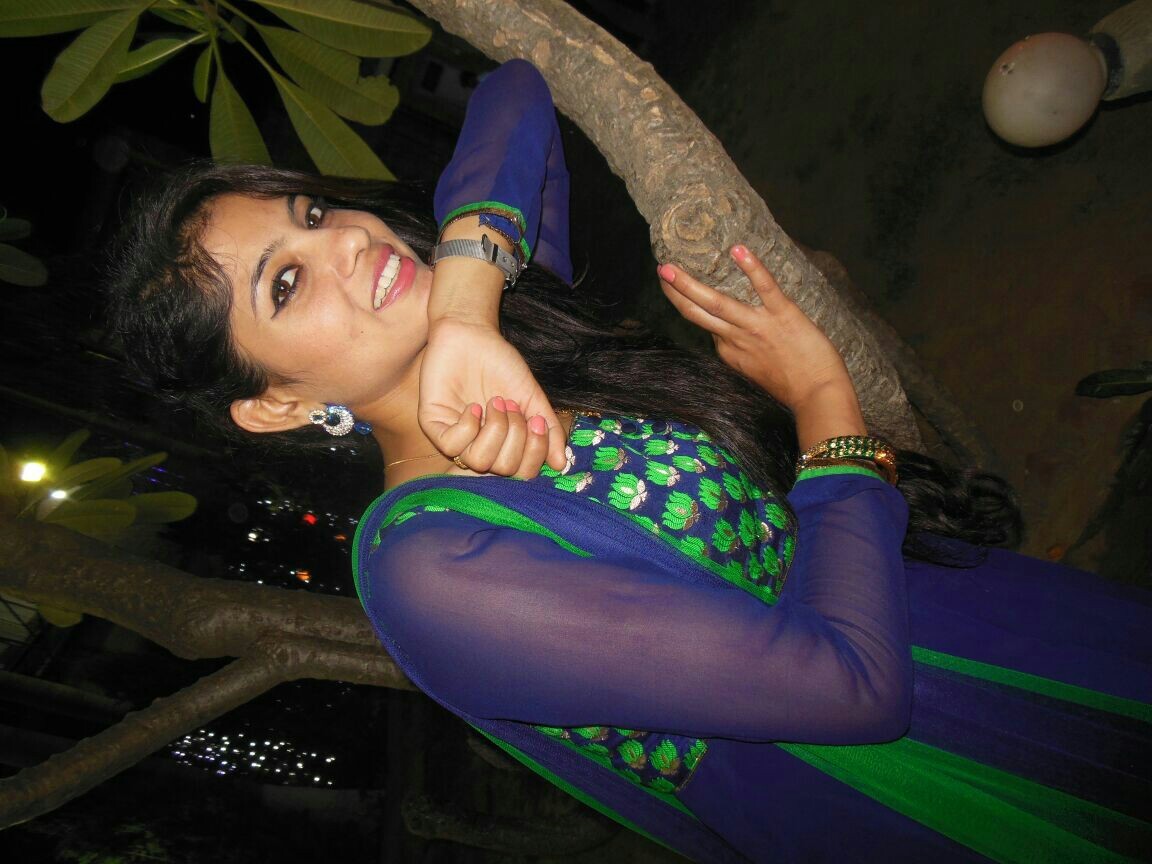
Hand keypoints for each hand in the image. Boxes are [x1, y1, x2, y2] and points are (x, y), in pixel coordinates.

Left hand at [418, 317, 566, 476]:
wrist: (473, 334)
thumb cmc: (501, 365)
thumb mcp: (531, 398)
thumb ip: (547, 430)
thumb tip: (561, 463)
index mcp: (503, 444)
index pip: (521, 473)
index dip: (534, 452)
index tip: (537, 421)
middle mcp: (480, 446)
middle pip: (501, 470)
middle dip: (514, 437)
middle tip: (511, 406)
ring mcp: (455, 438)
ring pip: (477, 462)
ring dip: (493, 430)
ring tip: (495, 403)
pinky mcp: (433, 425)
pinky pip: (452, 446)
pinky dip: (468, 426)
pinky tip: (473, 407)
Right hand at [659, 245, 865, 447]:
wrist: (819, 397)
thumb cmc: (794, 388)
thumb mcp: (757, 374)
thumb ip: (743, 354)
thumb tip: (732, 338)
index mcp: (730, 353)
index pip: (706, 326)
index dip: (689, 305)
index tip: (678, 288)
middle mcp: (737, 339)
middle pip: (697, 313)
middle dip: (675, 292)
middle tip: (661, 271)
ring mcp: (757, 326)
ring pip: (715, 303)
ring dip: (688, 285)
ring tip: (669, 267)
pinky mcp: (782, 315)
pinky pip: (764, 287)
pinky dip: (751, 267)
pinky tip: (737, 250)